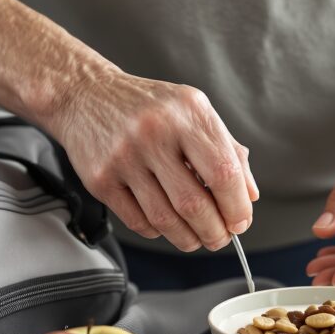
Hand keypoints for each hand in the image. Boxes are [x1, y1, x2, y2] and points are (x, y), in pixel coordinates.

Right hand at [51, 65, 258, 251]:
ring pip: (165, 219)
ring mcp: (124, 157)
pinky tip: (165, 224)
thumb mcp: (193, 111)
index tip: (241, 221)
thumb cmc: (147, 105)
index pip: (223, 172)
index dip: (236, 206)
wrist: (86, 94)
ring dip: (189, 238)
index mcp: (187, 112)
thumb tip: (248, 194)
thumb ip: (227, 149)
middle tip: (220, 237)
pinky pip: (137, 221)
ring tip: (197, 238)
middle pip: (194, 204)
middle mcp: (154, 132)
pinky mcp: (101, 179)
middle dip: (215, 232)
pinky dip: (158, 231)